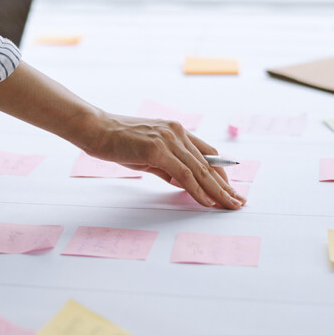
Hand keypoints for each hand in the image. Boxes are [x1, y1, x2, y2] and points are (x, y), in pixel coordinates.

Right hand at [85, 110, 245, 208]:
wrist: (95, 128)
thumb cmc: (115, 141)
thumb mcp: (145, 154)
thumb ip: (165, 167)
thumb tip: (181, 183)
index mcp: (175, 131)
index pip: (206, 154)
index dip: (220, 172)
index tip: (228, 189)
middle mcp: (177, 132)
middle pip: (209, 163)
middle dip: (225, 185)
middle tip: (237, 201)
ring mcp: (169, 140)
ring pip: (200, 170)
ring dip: (217, 191)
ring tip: (228, 206)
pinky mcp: (158, 150)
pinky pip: (184, 174)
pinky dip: (197, 189)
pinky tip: (206, 201)